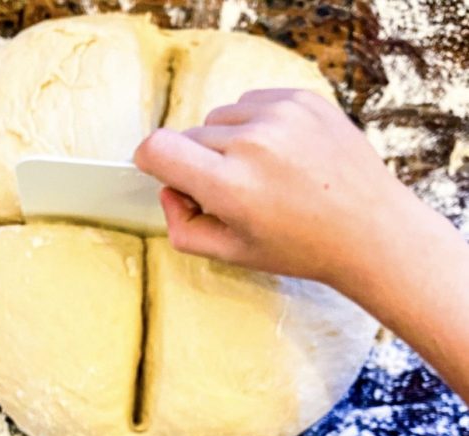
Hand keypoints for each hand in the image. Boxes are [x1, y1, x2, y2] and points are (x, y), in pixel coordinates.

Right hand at [134, 89, 417, 289]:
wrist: (368, 229)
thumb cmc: (300, 247)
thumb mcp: (231, 254)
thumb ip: (183, 227)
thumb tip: (169, 189)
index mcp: (230, 186)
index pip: (158, 148)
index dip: (150, 160)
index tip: (158, 169)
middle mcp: (253, 144)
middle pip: (189, 137)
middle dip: (198, 163)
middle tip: (231, 192)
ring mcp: (280, 115)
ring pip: (220, 118)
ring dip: (228, 142)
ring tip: (260, 173)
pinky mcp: (302, 99)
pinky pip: (252, 104)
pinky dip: (255, 126)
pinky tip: (279, 155)